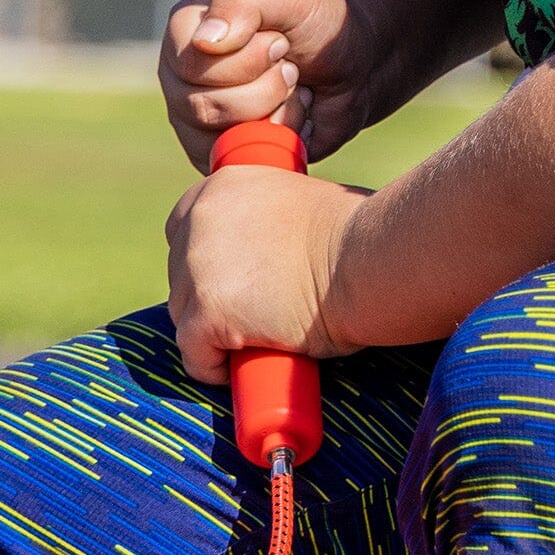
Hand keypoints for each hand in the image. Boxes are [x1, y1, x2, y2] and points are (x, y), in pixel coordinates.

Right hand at [160, 0, 382, 168]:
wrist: (353, 62)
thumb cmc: (315, 22)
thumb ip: (240, 2)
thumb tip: (204, 42)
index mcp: (185, 31)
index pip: (194, 64)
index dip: (249, 58)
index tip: (279, 40)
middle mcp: (180, 78)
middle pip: (204, 107)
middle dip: (267, 88)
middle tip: (290, 66)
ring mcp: (196, 121)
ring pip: (222, 139)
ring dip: (276, 113)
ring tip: (292, 88)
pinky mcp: (219, 154)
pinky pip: (240, 164)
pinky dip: (279, 142)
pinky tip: (292, 116)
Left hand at [167, 162, 364, 383]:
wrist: (374, 260)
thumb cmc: (360, 237)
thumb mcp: (298, 207)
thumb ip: (266, 222)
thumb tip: (264, 258)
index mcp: (219, 185)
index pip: (184, 230)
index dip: (208, 265)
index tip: (237, 284)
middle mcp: (199, 218)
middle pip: (180, 276)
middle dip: (209, 299)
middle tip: (256, 317)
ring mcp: (198, 265)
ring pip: (184, 317)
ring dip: (215, 334)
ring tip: (259, 341)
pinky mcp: (208, 311)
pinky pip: (196, 356)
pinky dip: (217, 369)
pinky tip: (246, 366)